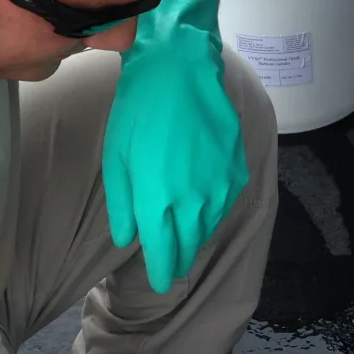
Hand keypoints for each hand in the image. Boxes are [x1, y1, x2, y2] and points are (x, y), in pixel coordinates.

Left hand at [103, 0, 248, 294]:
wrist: (180, 70)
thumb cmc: (138, 110)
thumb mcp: (117, 156)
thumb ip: (123, 204)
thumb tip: (128, 238)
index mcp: (157, 200)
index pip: (164, 252)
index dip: (162, 271)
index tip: (160, 282)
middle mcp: (193, 200)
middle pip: (189, 245)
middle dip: (179, 258)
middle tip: (173, 266)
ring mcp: (219, 187)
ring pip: (209, 226)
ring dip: (196, 236)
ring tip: (187, 240)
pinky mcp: (236, 170)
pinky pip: (224, 204)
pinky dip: (212, 212)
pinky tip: (203, 208)